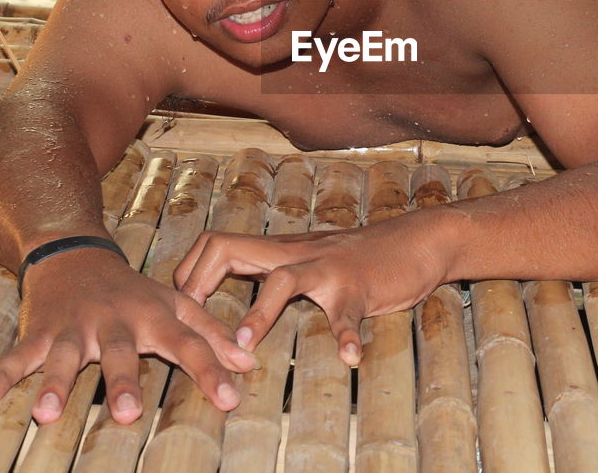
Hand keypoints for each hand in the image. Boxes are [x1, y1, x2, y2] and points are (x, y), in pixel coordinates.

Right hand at [0, 248, 256, 424]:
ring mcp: (75, 326)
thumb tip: (248, 363)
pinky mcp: (41, 329)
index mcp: (154, 316)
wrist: (75, 252)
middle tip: (129, 415)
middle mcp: (115, 321)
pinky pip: (19, 353)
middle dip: (124, 381)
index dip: (210, 370)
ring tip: (47, 415)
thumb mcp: (175, 303)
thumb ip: (210, 333)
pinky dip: (1, 373)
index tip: (229, 399)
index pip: (188, 344)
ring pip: (65, 355)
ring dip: (55, 383)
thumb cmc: (133, 290)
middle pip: (121, 352)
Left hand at [174, 214, 450, 365]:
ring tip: (242, 344)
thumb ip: (279, 268)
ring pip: (284, 279)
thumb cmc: (362, 258)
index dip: (190, 273)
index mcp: (281, 249)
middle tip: (192, 325)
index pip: (217, 244)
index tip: (180, 307)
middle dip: (200, 284)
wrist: (417, 240)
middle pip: (230, 248)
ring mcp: (328, 269)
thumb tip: (243, 284)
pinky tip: (348, 356)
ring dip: (259, 312)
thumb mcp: (312, 258)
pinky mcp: (359, 288)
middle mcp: (297, 253)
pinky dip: (346, 335)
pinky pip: (348, 313)